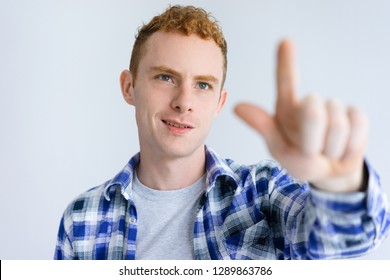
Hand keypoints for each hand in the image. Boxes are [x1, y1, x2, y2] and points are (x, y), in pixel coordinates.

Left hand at [234, 39, 367, 192]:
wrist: (329, 173)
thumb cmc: (301, 161)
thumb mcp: (280, 150)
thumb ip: (263, 127)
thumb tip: (237, 106)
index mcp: (287, 110)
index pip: (286, 82)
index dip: (285, 63)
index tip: (285, 41)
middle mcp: (309, 104)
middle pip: (313, 111)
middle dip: (313, 139)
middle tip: (312, 152)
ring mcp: (333, 107)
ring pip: (337, 124)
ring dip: (331, 148)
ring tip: (326, 152)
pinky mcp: (355, 114)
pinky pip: (356, 126)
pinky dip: (350, 145)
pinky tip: (343, 148)